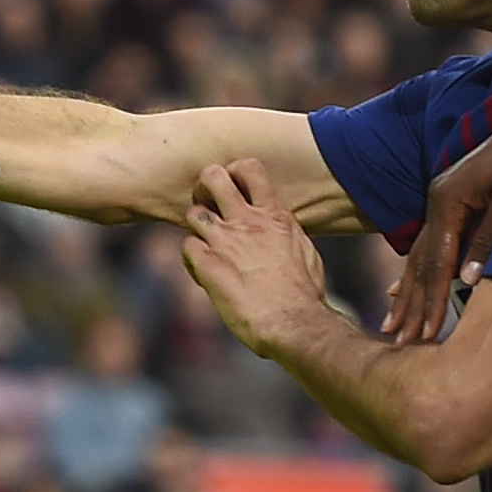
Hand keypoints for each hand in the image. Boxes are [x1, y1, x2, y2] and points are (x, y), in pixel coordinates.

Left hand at [182, 159, 333, 356]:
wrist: (293, 322)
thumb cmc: (305, 294)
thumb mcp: (304, 251)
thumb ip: (286, 233)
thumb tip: (281, 230)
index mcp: (274, 216)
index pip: (249, 169)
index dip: (234, 172)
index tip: (235, 188)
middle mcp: (247, 222)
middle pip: (212, 177)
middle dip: (205, 185)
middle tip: (208, 203)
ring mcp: (225, 242)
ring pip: (193, 212)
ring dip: (197, 227)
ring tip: (206, 244)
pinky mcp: (208, 266)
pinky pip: (186, 246)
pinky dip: (191, 258)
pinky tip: (203, 272)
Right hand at [379, 96, 491, 342]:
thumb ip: (489, 239)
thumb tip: (468, 281)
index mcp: (447, 201)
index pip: (436, 262)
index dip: (430, 300)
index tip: (424, 333)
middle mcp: (436, 202)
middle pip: (419, 262)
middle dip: (410, 303)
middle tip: (398, 339)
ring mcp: (440, 201)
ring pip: (419, 254)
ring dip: (407, 291)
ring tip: (394, 322)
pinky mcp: (449, 202)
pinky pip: (427, 244)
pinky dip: (416, 271)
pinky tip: (402, 288)